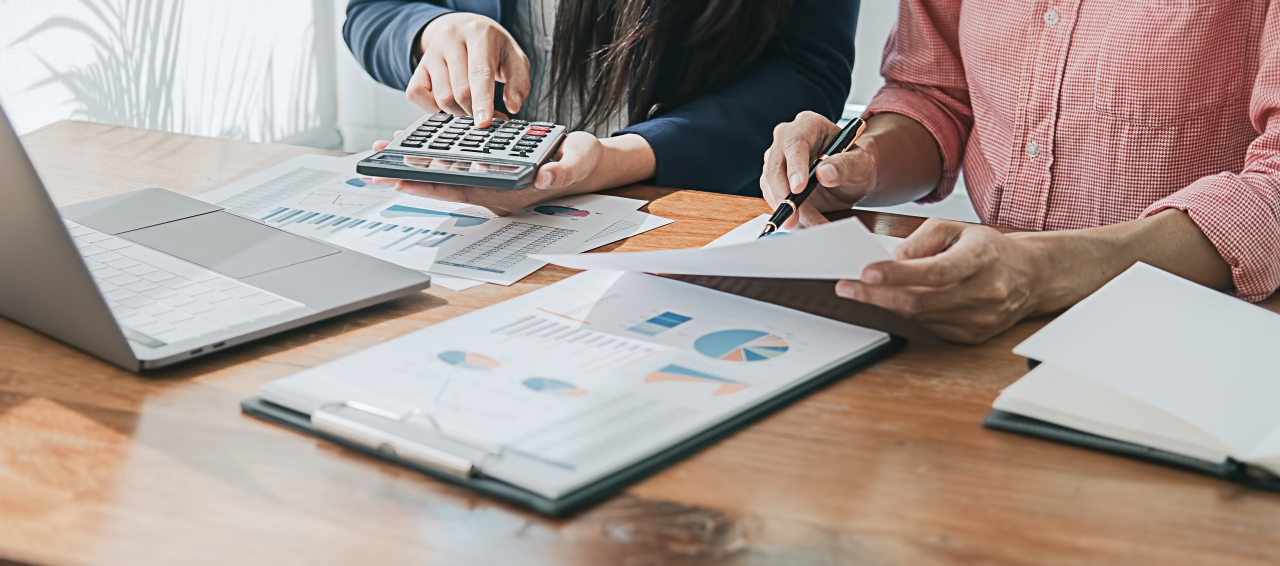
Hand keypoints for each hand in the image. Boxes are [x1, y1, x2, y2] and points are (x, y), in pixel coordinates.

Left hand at [370, 131, 606, 214]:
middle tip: (376, 166)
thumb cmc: (581, 163)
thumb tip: (544, 176)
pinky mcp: (488, 172)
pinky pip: (454, 167)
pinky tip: (415, 144)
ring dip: (416, 166)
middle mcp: (492, 193)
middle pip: (443, 186)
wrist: (587, 164)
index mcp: (507, 194)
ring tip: (386, 152)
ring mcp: (489, 184)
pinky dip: (433, 157)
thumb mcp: (577, 162)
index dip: (429, 184)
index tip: (400, 177)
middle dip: (409, 176)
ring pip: (445, 177)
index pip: (461, 190)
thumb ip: (561, 171)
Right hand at [408, 12, 530, 126]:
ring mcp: (431, 51)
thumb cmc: (494, 48)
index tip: (484, 122)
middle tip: (485, 113)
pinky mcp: (419, 66)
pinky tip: (448, 102)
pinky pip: (416, 94)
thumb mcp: (515, 58)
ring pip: (441, 97)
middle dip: (474, 111)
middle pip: (460, 91)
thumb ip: (519, 82)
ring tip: (470, 105)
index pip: (479, 73)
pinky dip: (432, 108)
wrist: (467, 30)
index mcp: (478, 33)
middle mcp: (451, 38)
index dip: (482, 101)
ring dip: (458, 111)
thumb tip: (513, 106)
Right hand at [760, 111, 876, 228]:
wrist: (851, 177)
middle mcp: (787, 139)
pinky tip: (805, 224)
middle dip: (784, 196)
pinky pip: (774, 198)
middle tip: (796, 219)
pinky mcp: (773, 181)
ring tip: (813, 225)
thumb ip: (846, 165)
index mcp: (808, 125)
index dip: (795, 166)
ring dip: (788, 210)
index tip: (799, 188)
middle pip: (774, 167)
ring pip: (770, 186)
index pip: (794, 143)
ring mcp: (777, 160)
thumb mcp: (861, 164)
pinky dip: (788, 214)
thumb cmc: (856, 164)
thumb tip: (824, 173)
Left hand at [836, 219, 1044, 343]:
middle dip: (877, 295)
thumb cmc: (988, 249)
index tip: (866, 272)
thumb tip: (891, 259)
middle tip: (846, 288)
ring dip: (886, 305)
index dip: (897, 275)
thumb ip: (921, 240)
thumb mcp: (957, 229)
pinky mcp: (973, 336)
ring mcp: (980, 319)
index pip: (934, 271)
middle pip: (921, 301)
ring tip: (861, 292)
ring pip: (920, 317)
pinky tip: (891, 303)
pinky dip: (906, 316)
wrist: (1031, 277)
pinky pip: (930, 327)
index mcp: (982, 258)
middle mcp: (984, 292)